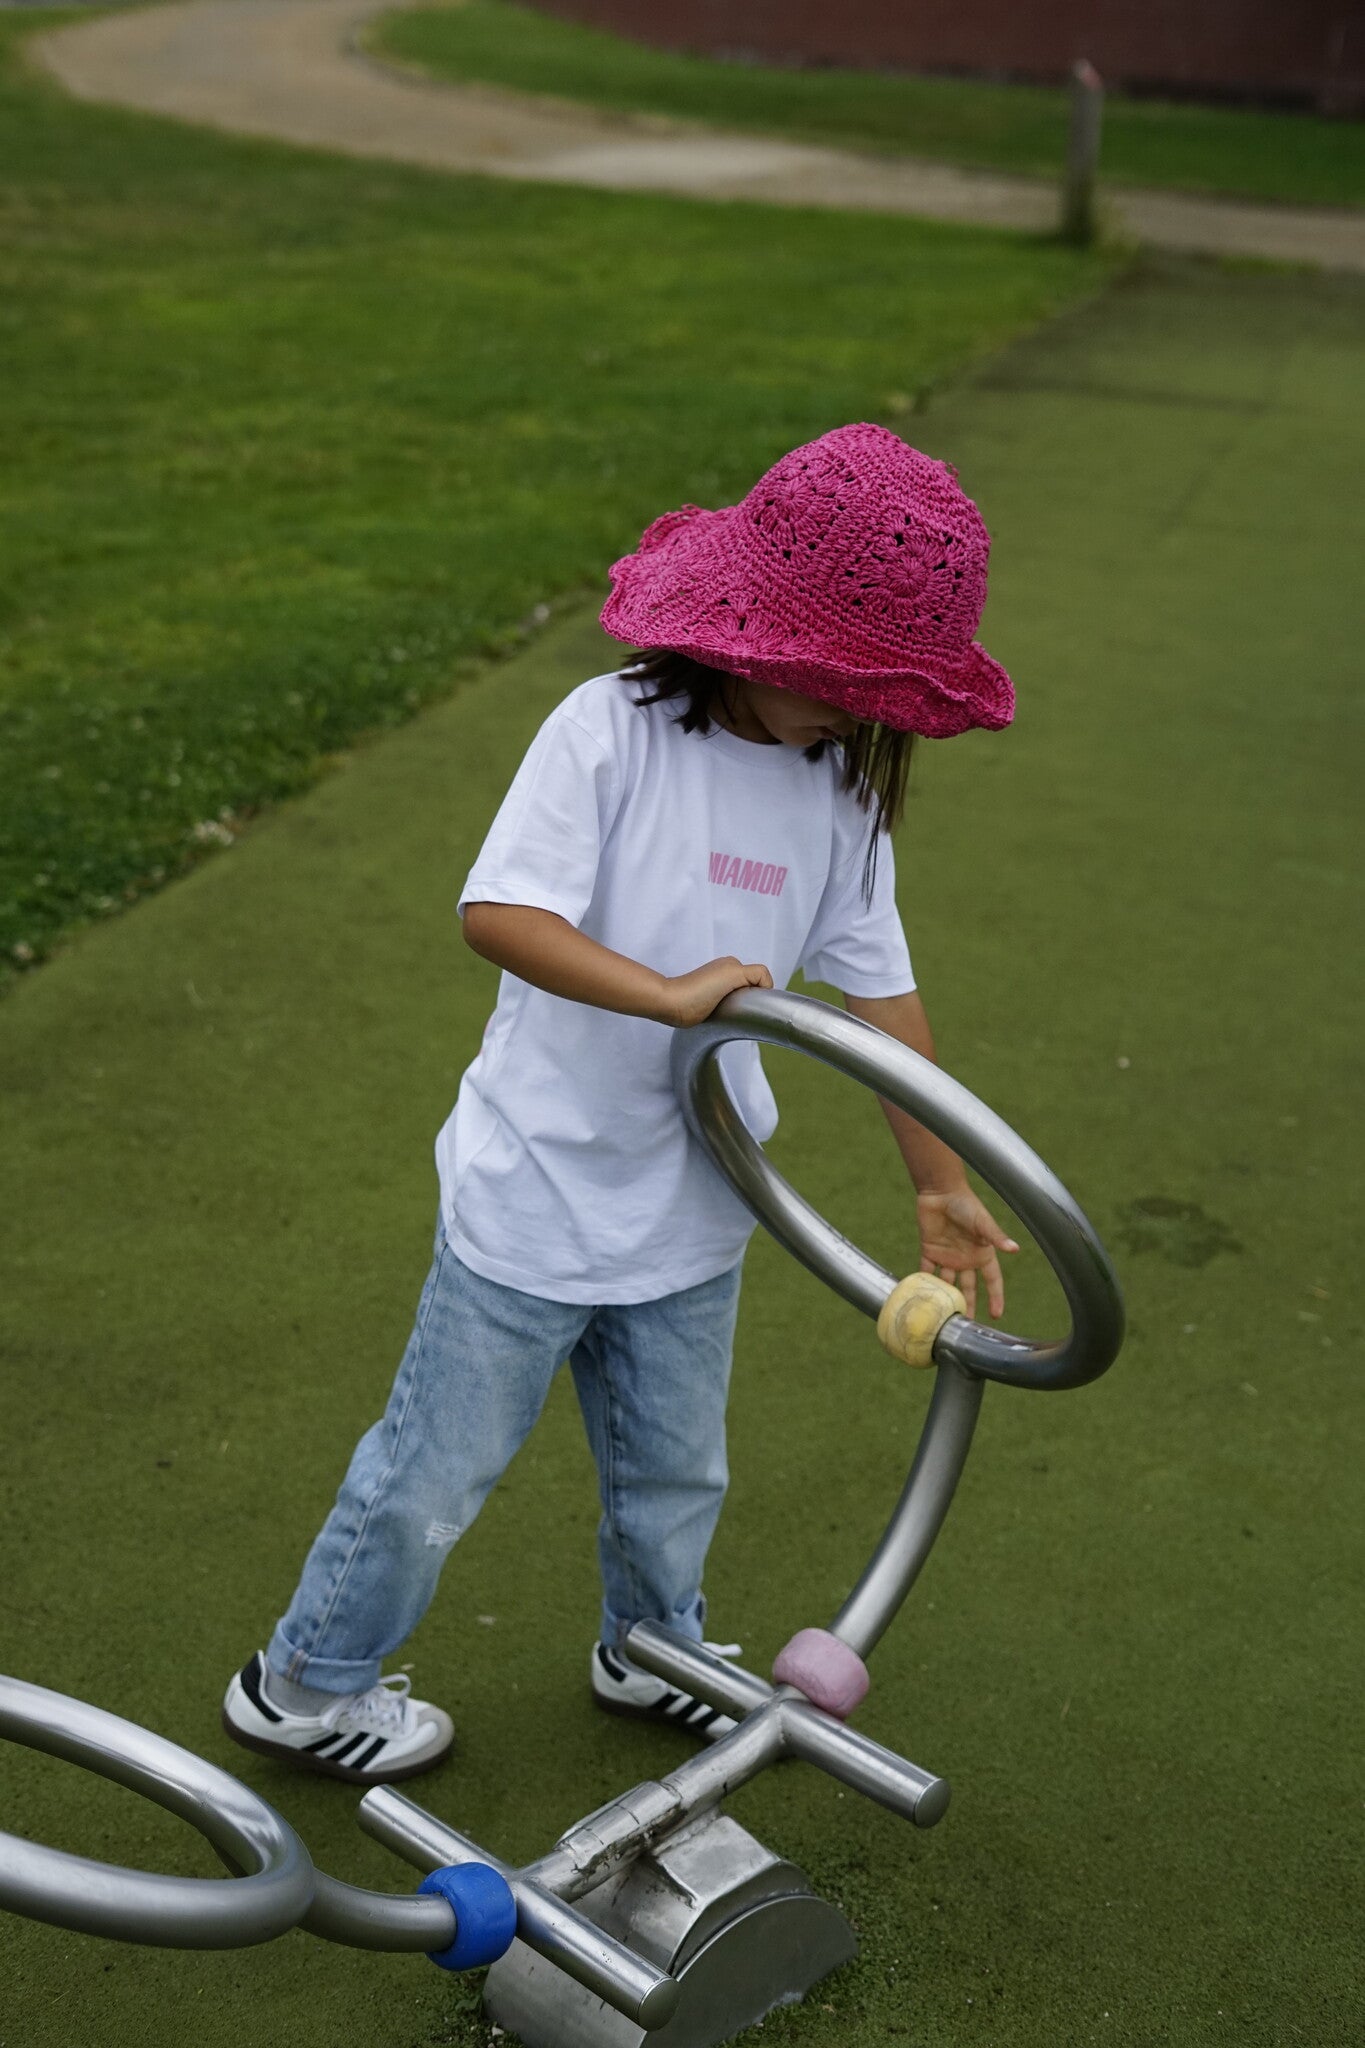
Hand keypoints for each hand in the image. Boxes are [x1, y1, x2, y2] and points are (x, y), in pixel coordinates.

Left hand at [658, 956, 773, 1027]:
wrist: (671, 1005)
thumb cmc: (698, 992)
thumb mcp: (733, 975)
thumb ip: (755, 974)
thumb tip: (766, 987)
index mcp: (733, 965)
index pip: (761, 977)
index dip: (762, 991)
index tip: (751, 1002)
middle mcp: (725, 972)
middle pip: (753, 987)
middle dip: (752, 999)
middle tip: (740, 1008)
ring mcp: (717, 986)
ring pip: (742, 997)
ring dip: (741, 1006)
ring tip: (729, 1012)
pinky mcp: (709, 1000)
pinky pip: (730, 1005)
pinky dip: (732, 1011)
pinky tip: (723, 1015)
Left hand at [916, 1186, 1018, 1320]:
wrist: (941, 1191)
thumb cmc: (966, 1204)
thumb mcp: (983, 1223)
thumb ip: (996, 1237)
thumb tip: (1015, 1249)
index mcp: (982, 1253)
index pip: (992, 1280)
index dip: (995, 1297)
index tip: (997, 1315)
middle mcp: (966, 1258)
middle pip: (968, 1288)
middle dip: (968, 1305)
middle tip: (966, 1325)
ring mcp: (947, 1256)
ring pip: (947, 1284)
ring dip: (945, 1298)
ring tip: (942, 1317)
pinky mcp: (929, 1250)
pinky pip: (926, 1271)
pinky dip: (923, 1283)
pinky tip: (921, 1298)